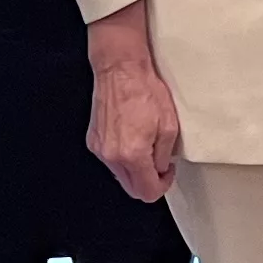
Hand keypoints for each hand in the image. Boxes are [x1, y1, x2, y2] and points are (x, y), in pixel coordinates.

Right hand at [84, 3, 180, 199]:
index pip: (147, 191)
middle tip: (159, 164)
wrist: (120, 70)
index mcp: (133, 154)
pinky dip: (122, 157)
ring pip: (120, 175)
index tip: (168, 173)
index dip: (163, 186)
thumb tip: (161, 168)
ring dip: (135, 169)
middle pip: (132, 189)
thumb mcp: (169, 126)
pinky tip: (130, 137)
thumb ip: (165, 155)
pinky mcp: (93, 140)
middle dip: (148, 181)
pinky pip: (111, 160)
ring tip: (145, 146)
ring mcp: (100, 149)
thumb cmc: (144, 91)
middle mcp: (112, 156)